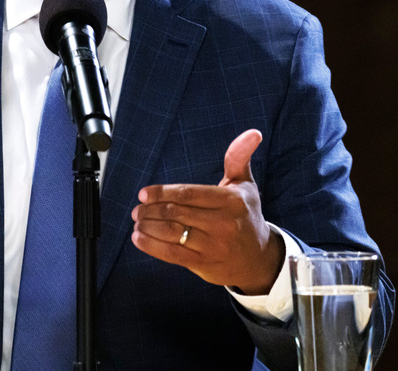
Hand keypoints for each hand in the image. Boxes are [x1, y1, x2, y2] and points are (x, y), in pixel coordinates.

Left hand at [131, 129, 282, 294]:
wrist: (259, 259)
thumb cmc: (246, 216)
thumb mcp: (245, 186)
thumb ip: (238, 158)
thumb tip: (252, 133)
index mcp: (231, 201)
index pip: (188, 194)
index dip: (162, 192)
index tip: (144, 194)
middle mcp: (223, 223)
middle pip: (176, 213)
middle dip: (150, 210)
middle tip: (138, 208)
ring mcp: (213, 246)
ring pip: (171, 233)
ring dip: (148, 226)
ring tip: (138, 221)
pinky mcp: (205, 263)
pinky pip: (172, 254)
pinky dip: (151, 246)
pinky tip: (138, 238)